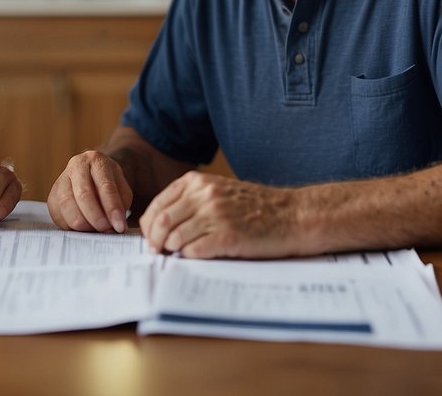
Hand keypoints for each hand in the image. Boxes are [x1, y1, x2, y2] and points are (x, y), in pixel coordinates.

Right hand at [47, 150, 133, 232]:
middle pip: (83, 193)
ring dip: (81, 222)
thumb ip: (119, 207)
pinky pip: (57, 213)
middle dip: (95, 216)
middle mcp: (77, 165)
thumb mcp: (122, 191)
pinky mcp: (52, 195)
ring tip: (93, 231)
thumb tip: (113, 227)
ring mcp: (61, 179)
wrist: (92, 176)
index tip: (119, 226)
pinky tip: (80, 229)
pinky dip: (69, 226)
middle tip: (104, 229)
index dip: (112, 208)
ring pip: (66, 203)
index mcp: (97, 161)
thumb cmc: (108, 185)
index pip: (105, 186)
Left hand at [139, 171, 297, 257]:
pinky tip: (196, 258)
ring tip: (177, 258)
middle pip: (161, 222)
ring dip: (172, 252)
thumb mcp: (219, 191)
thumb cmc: (256, 207)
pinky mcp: (228, 237)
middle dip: (154, 242)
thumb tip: (159, 225)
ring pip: (174, 238)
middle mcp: (204, 195)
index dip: (148, 226)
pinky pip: (194, 251)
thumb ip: (191, 201)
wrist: (293, 215)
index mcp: (198, 182)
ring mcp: (216, 215)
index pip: (157, 205)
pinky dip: (189, 258)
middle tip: (157, 254)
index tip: (151, 239)